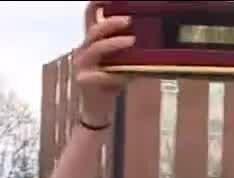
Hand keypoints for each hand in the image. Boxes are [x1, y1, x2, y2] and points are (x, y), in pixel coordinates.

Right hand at [76, 3, 133, 123]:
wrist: (99, 110)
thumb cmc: (110, 84)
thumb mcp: (121, 63)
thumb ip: (129, 51)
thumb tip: (151, 39)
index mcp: (92, 42)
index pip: (91, 18)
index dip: (96, 5)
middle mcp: (84, 50)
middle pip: (94, 29)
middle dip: (111, 22)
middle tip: (128, 20)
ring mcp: (82, 65)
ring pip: (96, 48)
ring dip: (114, 43)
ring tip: (131, 41)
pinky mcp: (85, 80)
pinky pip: (102, 74)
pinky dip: (116, 74)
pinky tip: (126, 76)